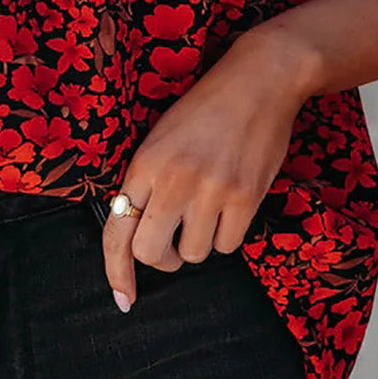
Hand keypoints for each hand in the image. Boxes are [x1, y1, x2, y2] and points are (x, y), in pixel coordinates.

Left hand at [101, 21, 319, 308]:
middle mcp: (172, 180)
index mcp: (144, 163)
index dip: (116, 271)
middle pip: (153, 253)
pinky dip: (228, 234)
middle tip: (173, 247)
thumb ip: (148, 181)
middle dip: (163, 259)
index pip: (117, 230)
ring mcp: (210, 190)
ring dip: (200, 241)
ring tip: (210, 206)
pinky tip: (232, 203)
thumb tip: (139, 232)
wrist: (260, 80)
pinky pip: (229, 245)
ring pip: (196, 253)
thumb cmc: (207, 108)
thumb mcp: (161, 136)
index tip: (122, 298)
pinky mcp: (245, 197)